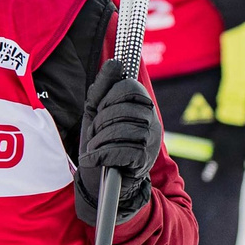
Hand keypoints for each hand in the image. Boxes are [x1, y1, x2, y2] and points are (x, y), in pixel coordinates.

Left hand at [75, 58, 157, 227]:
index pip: (128, 87)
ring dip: (98, 141)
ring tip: (94, 148)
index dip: (108, 98)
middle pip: (122, 108)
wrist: (102, 182)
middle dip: (100, 123)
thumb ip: (103, 86)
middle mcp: (152, 120)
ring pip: (120, 130)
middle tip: (95, 135)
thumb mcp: (95, 112)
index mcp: (142, 105)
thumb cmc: (100, 143)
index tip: (99, 112)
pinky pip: (120, 150)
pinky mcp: (144, 160)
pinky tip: (92, 159)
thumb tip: (115, 62)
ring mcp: (150, 140)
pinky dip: (100, 155)